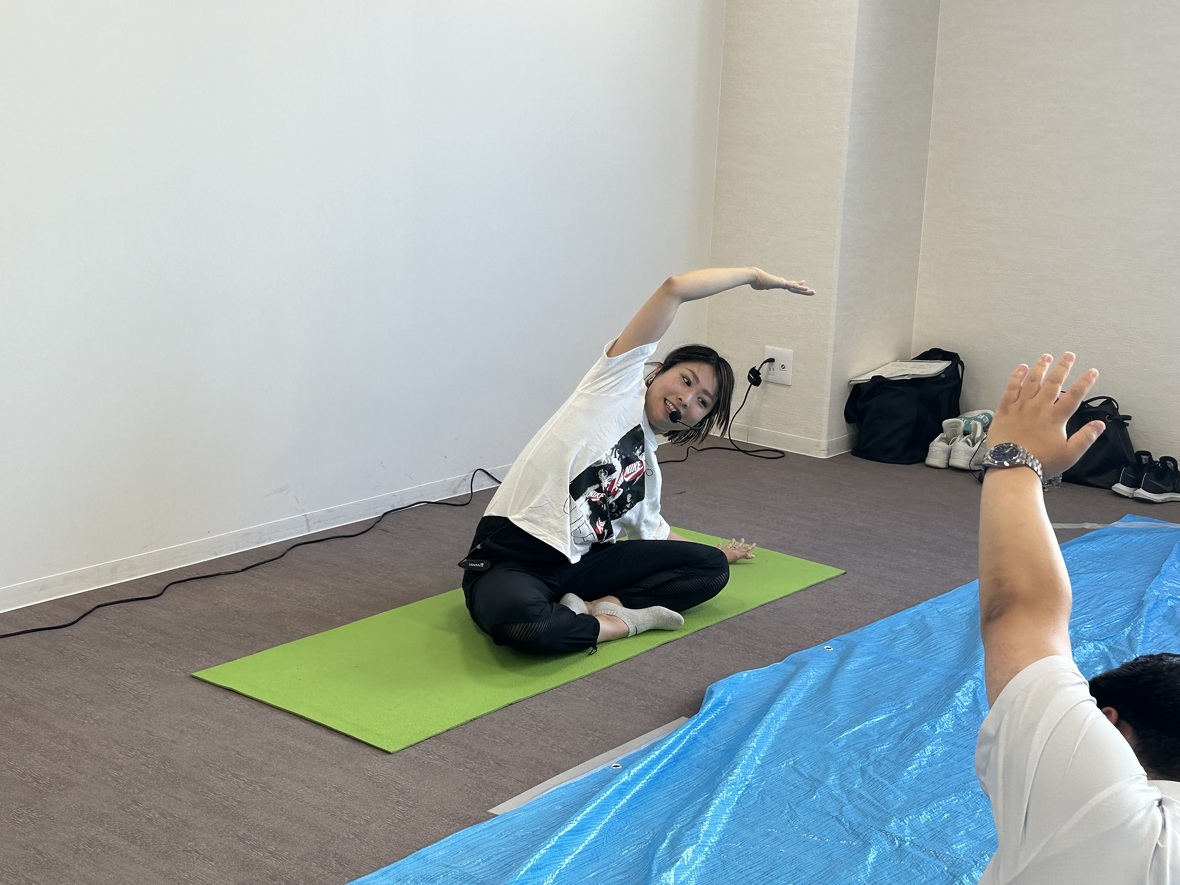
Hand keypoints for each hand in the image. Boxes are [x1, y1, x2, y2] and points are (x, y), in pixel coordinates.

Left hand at [717, 538, 756, 562]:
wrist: (718, 557)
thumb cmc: (728, 557)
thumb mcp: (738, 556)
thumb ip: (745, 555)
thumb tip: (753, 555)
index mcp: (736, 552)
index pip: (744, 549)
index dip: (750, 547)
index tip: (754, 544)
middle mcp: (731, 550)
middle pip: (737, 546)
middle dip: (741, 543)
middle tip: (743, 539)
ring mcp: (725, 550)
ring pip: (729, 545)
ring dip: (732, 542)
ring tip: (733, 539)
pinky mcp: (719, 551)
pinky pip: (719, 547)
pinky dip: (719, 545)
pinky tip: (719, 542)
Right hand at [749, 268, 814, 295]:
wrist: (754, 276)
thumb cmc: (755, 281)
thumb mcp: (759, 286)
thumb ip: (762, 287)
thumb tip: (759, 286)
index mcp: (778, 284)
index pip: (790, 286)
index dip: (797, 286)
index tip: (804, 283)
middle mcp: (782, 283)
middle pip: (796, 287)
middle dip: (804, 290)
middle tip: (813, 291)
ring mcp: (782, 283)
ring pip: (796, 288)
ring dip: (805, 291)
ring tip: (814, 292)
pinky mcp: (781, 283)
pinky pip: (793, 286)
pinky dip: (800, 287)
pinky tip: (806, 288)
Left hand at [987, 352, 1104, 477]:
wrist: (1011, 467)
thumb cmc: (1040, 463)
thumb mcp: (1070, 454)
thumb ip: (1086, 438)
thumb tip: (1100, 425)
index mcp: (1056, 417)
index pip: (1075, 395)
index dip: (1085, 382)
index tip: (1092, 371)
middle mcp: (1039, 407)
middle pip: (1053, 382)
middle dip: (1063, 367)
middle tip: (1069, 355)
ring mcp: (1020, 407)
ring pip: (1032, 381)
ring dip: (1041, 367)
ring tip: (1046, 357)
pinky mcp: (1004, 410)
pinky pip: (1011, 388)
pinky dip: (1017, 377)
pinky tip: (1021, 368)